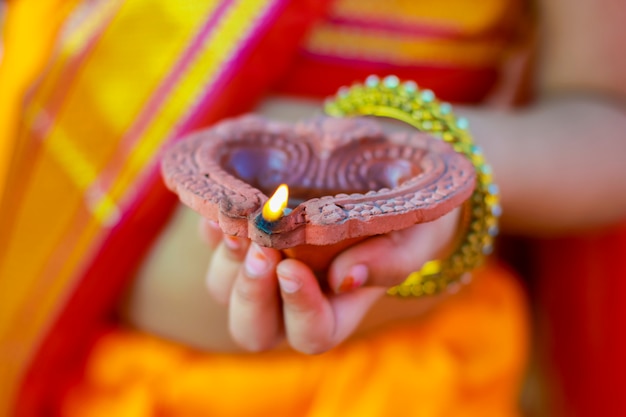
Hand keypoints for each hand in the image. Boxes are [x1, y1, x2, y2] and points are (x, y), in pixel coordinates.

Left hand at [202, 208, 459, 353]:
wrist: (391, 183)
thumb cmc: (409, 220)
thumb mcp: (413, 235)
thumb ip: (391, 260)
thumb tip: (346, 278)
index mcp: (336, 311)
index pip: (312, 334)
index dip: (299, 309)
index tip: (293, 267)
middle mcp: (293, 299)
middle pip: (254, 329)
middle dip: (251, 295)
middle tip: (261, 253)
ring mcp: (266, 269)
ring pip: (225, 288)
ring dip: (228, 261)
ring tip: (242, 222)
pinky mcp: (248, 236)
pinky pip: (213, 243)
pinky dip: (212, 229)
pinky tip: (223, 205)